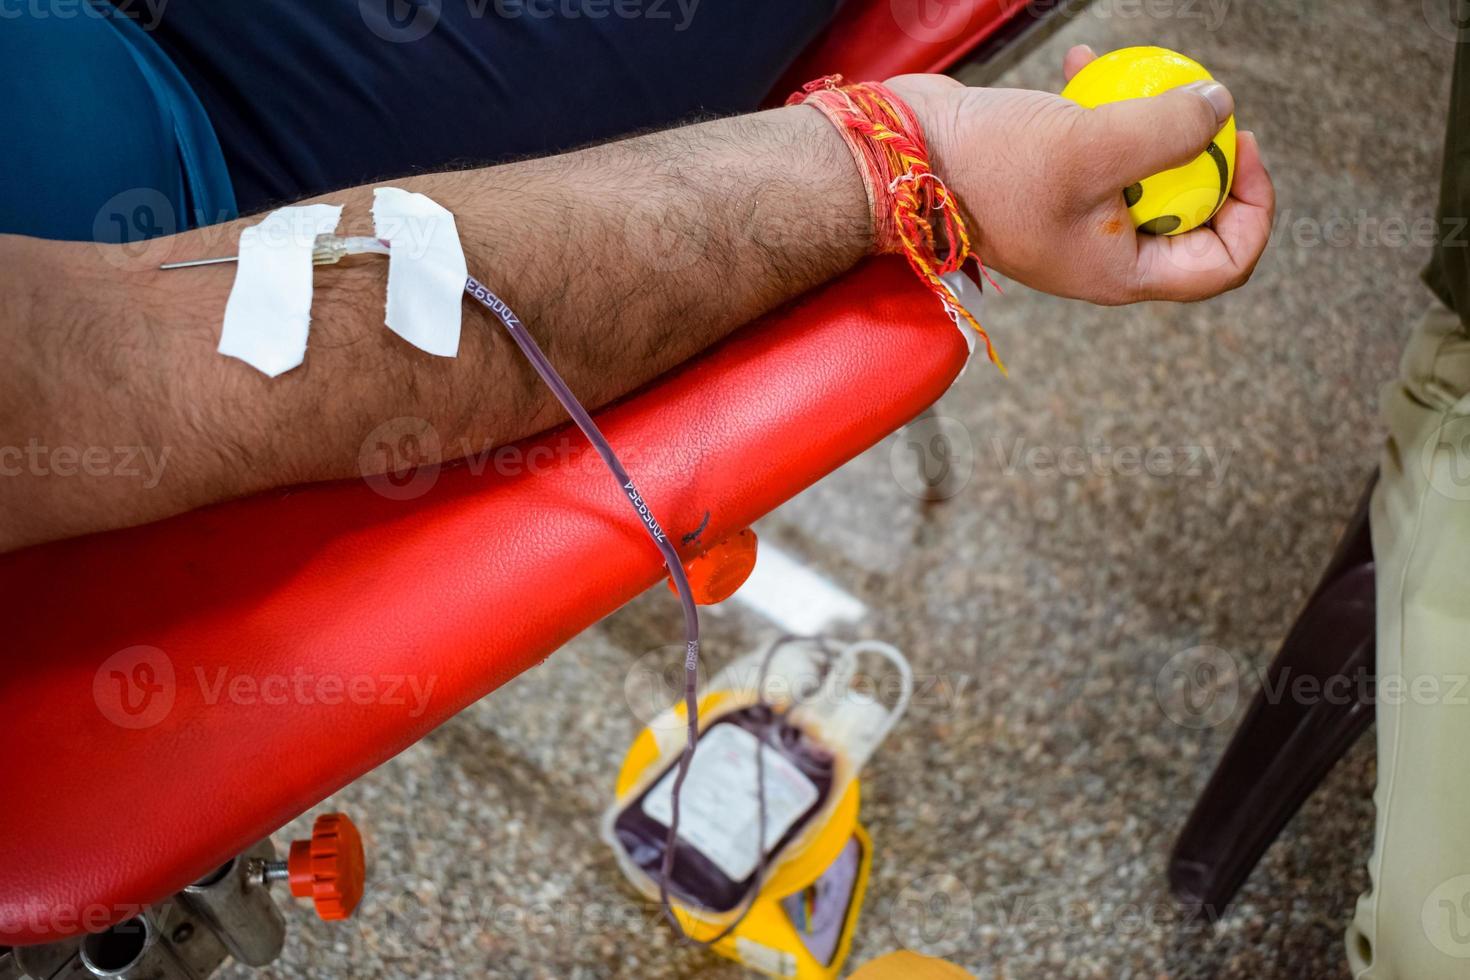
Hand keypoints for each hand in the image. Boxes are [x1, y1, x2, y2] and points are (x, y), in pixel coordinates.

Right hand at [886, 46, 1273, 304]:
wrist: (901, 157)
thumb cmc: (990, 167)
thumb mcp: (1094, 145)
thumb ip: (1172, 129)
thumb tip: (1221, 108)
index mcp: (1120, 271)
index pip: (1222, 263)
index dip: (1252, 207)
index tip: (1241, 145)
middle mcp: (1101, 253)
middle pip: (1191, 215)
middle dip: (1205, 156)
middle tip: (1203, 105)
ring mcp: (1073, 217)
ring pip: (1145, 174)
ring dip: (1150, 121)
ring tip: (1138, 77)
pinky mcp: (1046, 180)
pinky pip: (1097, 147)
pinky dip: (1101, 108)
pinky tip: (1086, 65)